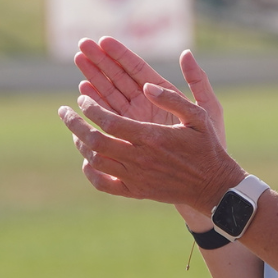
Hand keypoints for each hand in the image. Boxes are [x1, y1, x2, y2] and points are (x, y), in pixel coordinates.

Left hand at [58, 81, 243, 210]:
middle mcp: (140, 158)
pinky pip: (104, 184)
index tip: (82, 97)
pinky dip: (90, 172)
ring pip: (96, 161)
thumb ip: (173, 98)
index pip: (110, 121)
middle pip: (95, 141)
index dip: (91, 108)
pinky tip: (86, 160)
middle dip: (75, 124)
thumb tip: (146, 85)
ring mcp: (136, 177)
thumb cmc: (207, 147)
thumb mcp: (199, 116)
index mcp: (152, 137)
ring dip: (81, 144)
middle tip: (64, 112)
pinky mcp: (136, 192)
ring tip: (75, 131)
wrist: (213, 186)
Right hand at [74, 38, 225, 145]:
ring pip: (110, 94)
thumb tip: (186, 54)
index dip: (120, 54)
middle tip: (82, 44)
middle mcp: (147, 105)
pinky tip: (84, 91)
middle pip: (119, 78)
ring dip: (94, 78)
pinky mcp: (129, 137)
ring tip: (79, 60)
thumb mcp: (208, 110)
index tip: (103, 40)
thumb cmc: (210, 143)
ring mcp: (136, 121)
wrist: (204, 178)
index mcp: (164, 94)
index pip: (138, 69)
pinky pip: (109, 118)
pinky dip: (97, 104)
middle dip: (101, 61)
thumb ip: (198, 82)